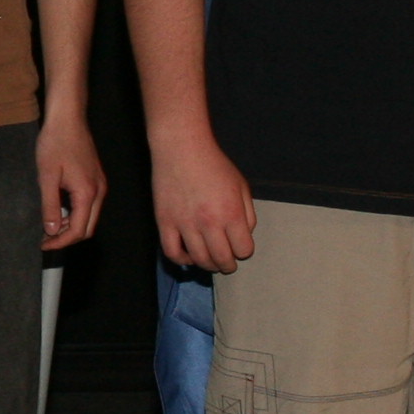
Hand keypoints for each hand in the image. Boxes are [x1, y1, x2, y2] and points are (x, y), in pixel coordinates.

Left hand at [36, 111, 105, 250]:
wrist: (68, 118)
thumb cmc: (55, 143)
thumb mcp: (47, 176)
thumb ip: (50, 205)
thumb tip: (51, 230)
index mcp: (88, 193)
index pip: (78, 230)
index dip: (61, 242)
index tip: (43, 244)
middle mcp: (99, 191)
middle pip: (88, 228)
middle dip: (67, 237)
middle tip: (45, 238)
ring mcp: (100, 185)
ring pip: (89, 217)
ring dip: (71, 225)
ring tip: (49, 224)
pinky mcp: (96, 179)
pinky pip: (89, 205)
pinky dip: (75, 213)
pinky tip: (59, 209)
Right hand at [152, 137, 256, 272]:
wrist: (182, 148)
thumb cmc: (214, 164)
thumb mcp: (241, 186)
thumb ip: (248, 214)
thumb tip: (244, 236)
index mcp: (231, 213)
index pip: (243, 250)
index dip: (244, 251)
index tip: (240, 247)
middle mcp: (209, 222)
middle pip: (222, 260)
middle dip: (228, 265)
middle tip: (227, 263)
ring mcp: (185, 224)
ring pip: (199, 260)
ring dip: (208, 265)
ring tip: (210, 261)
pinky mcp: (165, 222)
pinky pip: (172, 252)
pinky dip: (182, 260)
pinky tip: (188, 254)